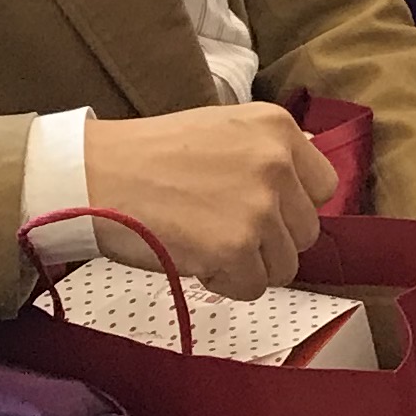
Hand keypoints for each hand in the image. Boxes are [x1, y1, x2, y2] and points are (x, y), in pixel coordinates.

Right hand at [82, 103, 340, 299]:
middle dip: (269, 241)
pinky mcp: (234, 247)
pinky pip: (253, 288)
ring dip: (246, 265)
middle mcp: (277, 162)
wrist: (92, 175)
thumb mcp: (223, 128)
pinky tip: (193, 258)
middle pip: (306, 231)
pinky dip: (224, 284)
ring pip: (284, 265)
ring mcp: (258, 205)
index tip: (259, 212)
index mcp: (277, 127)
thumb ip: (269, 148)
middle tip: (220, 229)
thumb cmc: (149, 156)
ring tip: (203, 241)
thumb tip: (308, 162)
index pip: (323, 187)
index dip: (291, 208)